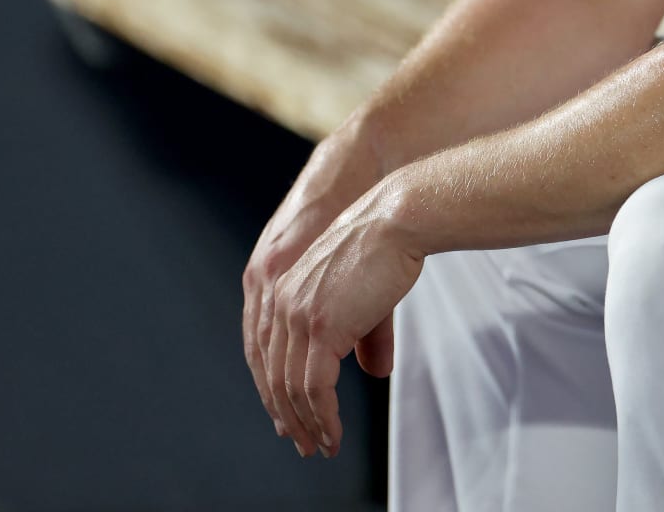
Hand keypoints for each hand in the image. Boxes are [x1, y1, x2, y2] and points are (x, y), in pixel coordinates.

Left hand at [258, 183, 423, 457]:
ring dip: (306, 423)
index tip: (291, 419)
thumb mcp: (364, 293)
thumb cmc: (388, 246)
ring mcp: (298, 315)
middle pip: (272, 376)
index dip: (276, 392)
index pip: (267, 354)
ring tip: (323, 444)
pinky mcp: (321, 327)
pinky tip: (333, 431)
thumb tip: (374, 371)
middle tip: (305, 443)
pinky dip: (322, 415)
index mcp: (283, 291)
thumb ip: (362, 335)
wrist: (396, 219)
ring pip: (290, 388)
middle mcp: (281, 304)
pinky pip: (313, 387)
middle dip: (288, 416)